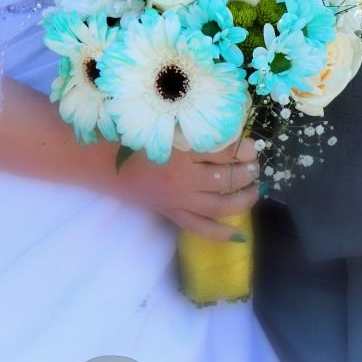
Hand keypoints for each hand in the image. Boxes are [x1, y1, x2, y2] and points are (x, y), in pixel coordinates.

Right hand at [112, 136, 259, 241]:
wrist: (104, 163)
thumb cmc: (134, 138)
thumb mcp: (166, 126)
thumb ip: (195, 129)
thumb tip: (228, 131)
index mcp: (182, 153)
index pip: (224, 153)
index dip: (244, 150)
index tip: (254, 146)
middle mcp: (184, 180)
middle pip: (226, 180)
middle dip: (247, 174)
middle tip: (256, 167)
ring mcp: (178, 201)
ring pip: (219, 206)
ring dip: (242, 200)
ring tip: (255, 190)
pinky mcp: (171, 213)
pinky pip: (199, 228)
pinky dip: (220, 233)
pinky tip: (239, 234)